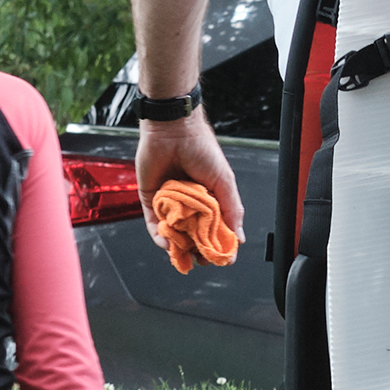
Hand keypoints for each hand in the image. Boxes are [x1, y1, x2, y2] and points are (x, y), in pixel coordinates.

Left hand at [135, 112, 243, 253]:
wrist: (173, 130)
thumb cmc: (202, 150)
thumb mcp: (224, 182)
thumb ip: (232, 210)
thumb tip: (238, 239)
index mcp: (210, 200)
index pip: (213, 230)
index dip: (216, 246)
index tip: (219, 258)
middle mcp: (189, 204)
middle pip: (192, 236)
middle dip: (196, 250)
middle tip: (200, 259)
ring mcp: (170, 204)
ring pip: (173, 233)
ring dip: (177, 246)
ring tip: (184, 252)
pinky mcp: (150, 200)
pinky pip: (153, 224)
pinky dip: (159, 236)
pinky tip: (166, 242)